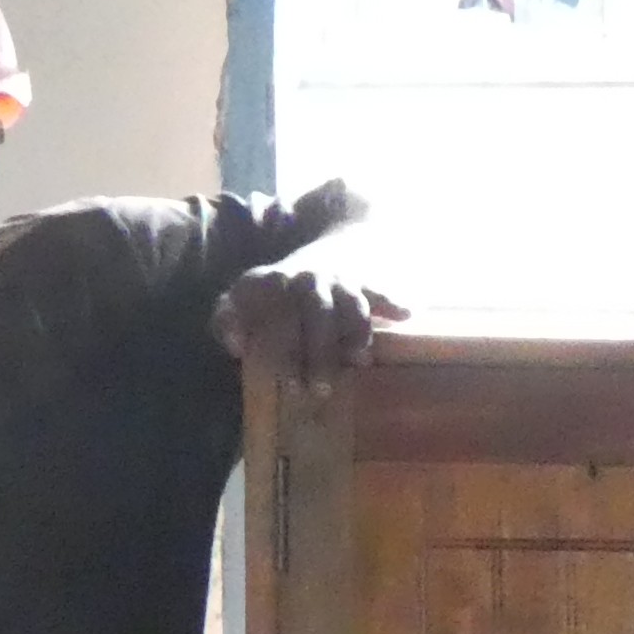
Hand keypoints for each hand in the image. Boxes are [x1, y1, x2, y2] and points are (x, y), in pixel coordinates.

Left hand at [215, 182, 404, 376]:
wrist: (331, 243)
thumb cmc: (280, 291)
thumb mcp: (244, 296)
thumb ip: (227, 319)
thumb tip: (235, 347)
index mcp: (272, 284)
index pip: (275, 316)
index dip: (279, 349)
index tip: (286, 382)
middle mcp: (306, 280)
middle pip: (316, 315)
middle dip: (318, 353)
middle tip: (319, 390)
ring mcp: (339, 281)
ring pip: (350, 306)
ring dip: (355, 334)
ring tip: (359, 363)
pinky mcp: (366, 284)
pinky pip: (380, 292)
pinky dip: (392, 302)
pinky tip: (406, 313)